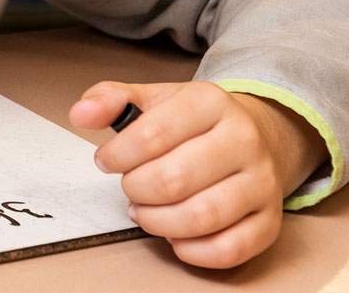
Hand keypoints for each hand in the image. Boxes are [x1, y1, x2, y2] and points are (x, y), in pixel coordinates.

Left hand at [70, 80, 325, 267]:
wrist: (259, 134)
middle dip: (136, 189)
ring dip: (158, 222)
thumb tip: (80, 113)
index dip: (117, 155)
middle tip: (129, 187)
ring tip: (145, 211)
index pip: (152, 133)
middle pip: (174, 179)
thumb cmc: (194, 121)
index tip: (105, 161)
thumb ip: (110, 100)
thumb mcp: (153, 99)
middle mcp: (243, 140)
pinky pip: (229, 249)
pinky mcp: (269, 221)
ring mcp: (262, 183)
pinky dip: (191, 250)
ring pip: (201, 217)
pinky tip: (174, 235)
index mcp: (210, 102)